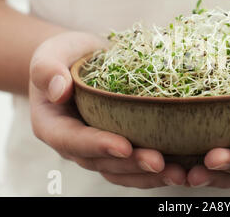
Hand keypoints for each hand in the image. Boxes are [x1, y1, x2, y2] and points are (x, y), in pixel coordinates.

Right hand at [29, 31, 185, 187]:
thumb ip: (47, 69)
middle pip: (102, 162)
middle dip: (131, 165)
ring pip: (122, 170)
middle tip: (159, 162)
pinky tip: (182, 168)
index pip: (73, 141)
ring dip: (149, 175)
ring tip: (178, 174)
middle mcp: (76, 144)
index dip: (98, 145)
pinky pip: (136, 164)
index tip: (124, 145)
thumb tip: (59, 89)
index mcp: (54, 126)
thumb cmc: (66, 55)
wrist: (85, 60)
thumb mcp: (51, 53)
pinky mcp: (120, 144)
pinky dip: (157, 170)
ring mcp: (99, 148)